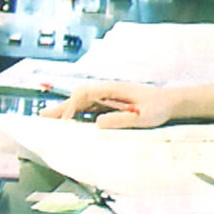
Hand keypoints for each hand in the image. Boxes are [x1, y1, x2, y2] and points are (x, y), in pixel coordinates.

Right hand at [39, 82, 174, 129]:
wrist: (171, 102)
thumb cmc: (159, 108)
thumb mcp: (142, 117)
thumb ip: (121, 120)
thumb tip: (97, 124)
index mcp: (114, 90)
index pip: (85, 95)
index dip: (71, 107)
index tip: (64, 121)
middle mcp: (109, 90)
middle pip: (79, 96)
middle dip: (61, 107)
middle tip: (42, 117)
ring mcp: (110, 96)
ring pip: (82, 101)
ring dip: (67, 110)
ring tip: (48, 119)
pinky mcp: (112, 103)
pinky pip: (90, 107)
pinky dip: (77, 113)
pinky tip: (69, 122)